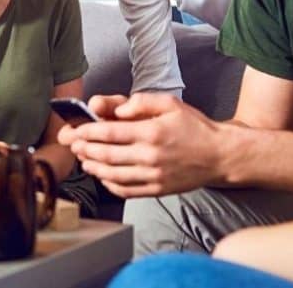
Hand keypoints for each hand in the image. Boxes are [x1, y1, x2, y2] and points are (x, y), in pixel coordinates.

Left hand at [62, 92, 226, 197]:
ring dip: (93, 167)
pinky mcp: (157, 189)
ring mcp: (153, 175)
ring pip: (113, 174)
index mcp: (151, 132)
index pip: (109, 132)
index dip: (87, 132)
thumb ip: (141, 102)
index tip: (75, 130)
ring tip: (84, 160)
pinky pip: (126, 190)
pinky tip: (103, 176)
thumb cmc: (194, 126)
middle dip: (84, 149)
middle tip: (72, 145)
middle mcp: (150, 155)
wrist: (219, 155)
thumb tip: (117, 110)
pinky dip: (110, 184)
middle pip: (106, 154)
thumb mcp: (170, 103)